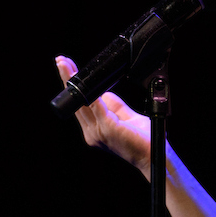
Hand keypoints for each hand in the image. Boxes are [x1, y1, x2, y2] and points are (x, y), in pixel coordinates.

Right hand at [57, 56, 151, 175]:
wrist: (154, 155)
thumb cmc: (143, 139)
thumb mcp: (125, 116)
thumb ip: (114, 105)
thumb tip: (104, 92)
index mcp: (94, 130)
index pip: (79, 105)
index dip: (72, 87)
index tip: (66, 68)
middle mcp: (92, 132)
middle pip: (75, 102)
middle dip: (68, 79)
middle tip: (61, 61)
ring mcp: (97, 132)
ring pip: (81, 102)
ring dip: (73, 82)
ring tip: (66, 65)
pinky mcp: (108, 128)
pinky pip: (96, 106)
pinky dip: (89, 92)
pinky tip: (85, 80)